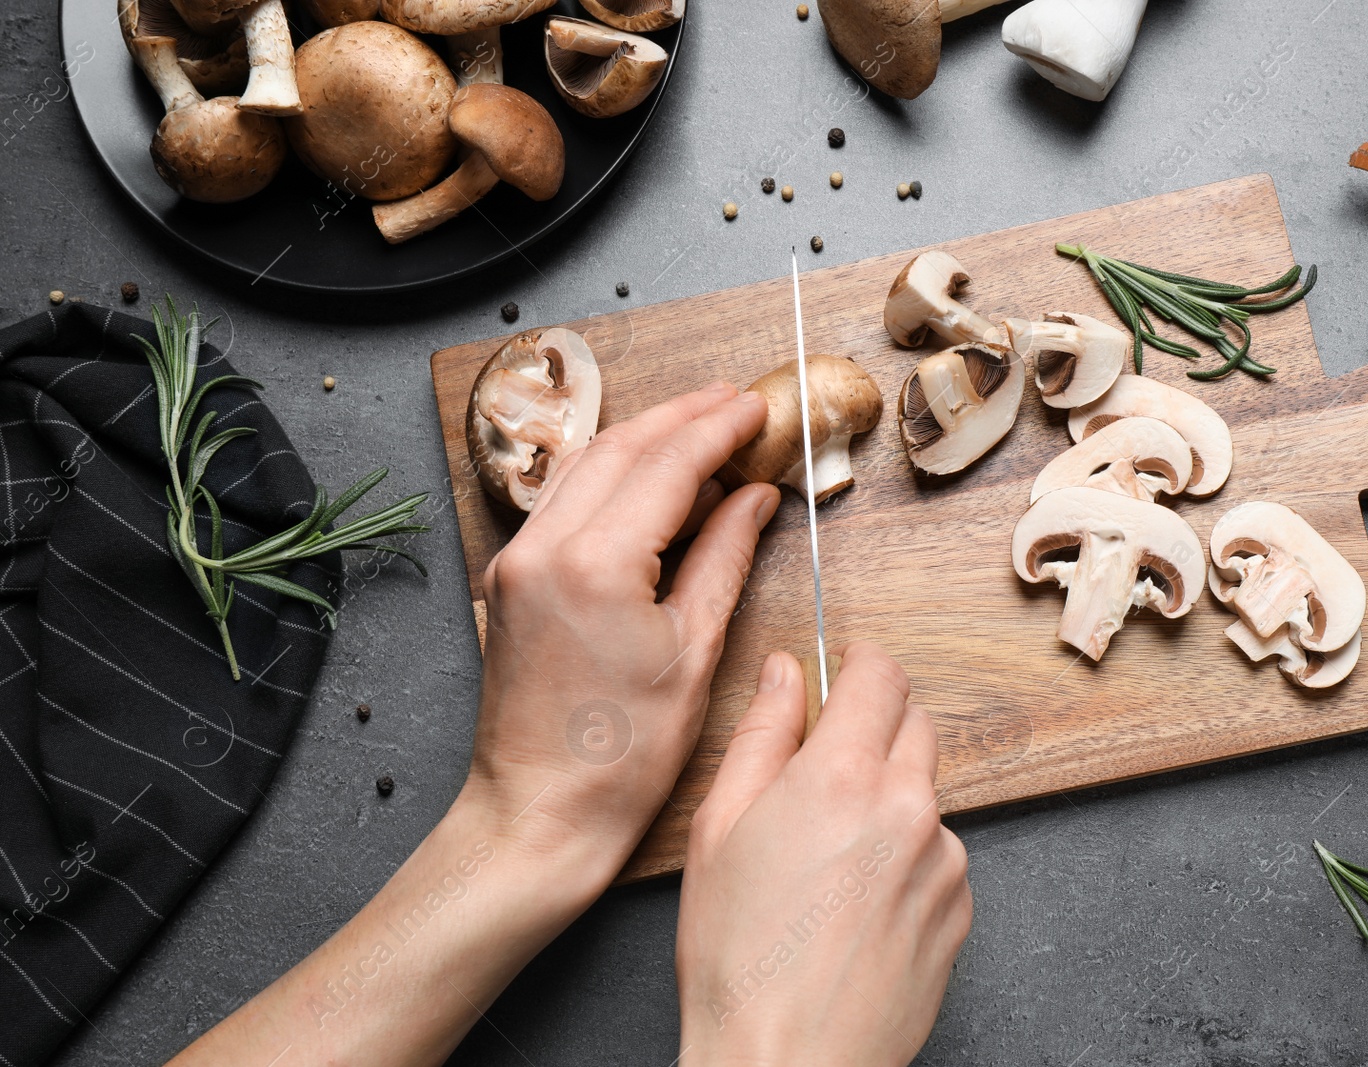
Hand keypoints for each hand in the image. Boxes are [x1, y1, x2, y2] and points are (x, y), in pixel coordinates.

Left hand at [464, 382, 780, 886]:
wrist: (539, 813)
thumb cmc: (621, 756)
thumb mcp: (694, 652)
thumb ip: (725, 558)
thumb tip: (756, 498)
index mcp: (595, 564)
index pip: (668, 465)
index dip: (719, 429)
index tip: (757, 408)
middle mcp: (544, 548)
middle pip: (621, 447)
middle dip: (683, 417)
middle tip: (735, 403)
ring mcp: (517, 560)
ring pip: (586, 465)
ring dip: (645, 438)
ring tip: (700, 428)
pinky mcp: (509, 579)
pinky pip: (564, 500)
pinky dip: (611, 476)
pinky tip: (649, 480)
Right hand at [676, 643, 972, 1066]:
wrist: (788, 1064)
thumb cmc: (738, 958)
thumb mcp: (719, 830)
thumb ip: (762, 735)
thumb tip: (785, 673)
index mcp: (843, 778)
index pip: (881, 676)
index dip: (862, 660)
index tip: (849, 664)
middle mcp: (909, 809)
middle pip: (913, 725)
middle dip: (876, 726)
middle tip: (824, 766)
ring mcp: (944, 861)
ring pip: (925, 794)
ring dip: (890, 798)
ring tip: (829, 861)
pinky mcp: (960, 909)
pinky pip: (939, 853)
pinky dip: (907, 857)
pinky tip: (856, 903)